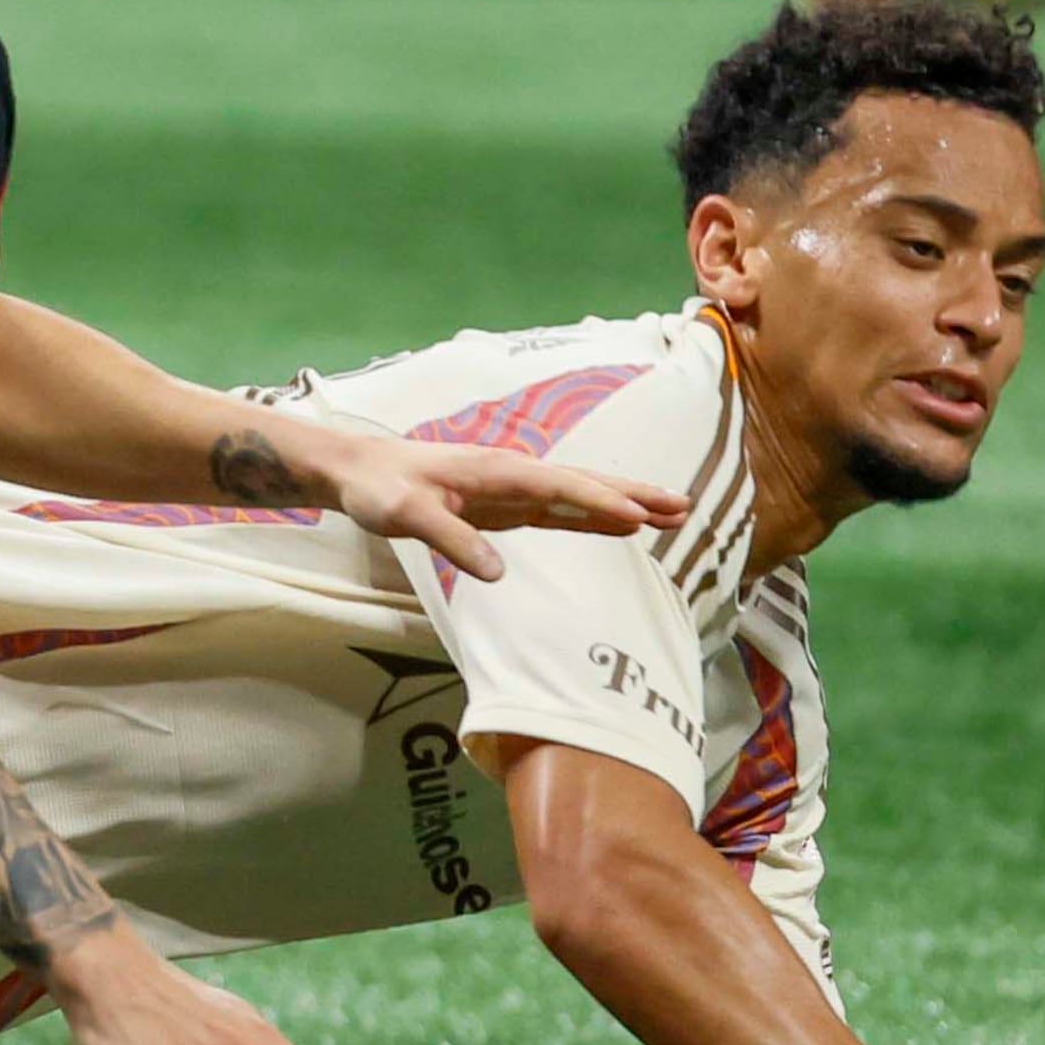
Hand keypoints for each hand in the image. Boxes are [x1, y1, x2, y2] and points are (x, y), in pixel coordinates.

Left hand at [311, 432, 687, 582]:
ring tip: (673, 514)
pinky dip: (596, 518)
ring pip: (580, 495)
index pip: (560, 486)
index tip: (640, 515)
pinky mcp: (508, 507)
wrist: (361, 471)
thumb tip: (496, 574)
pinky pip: (562, 511)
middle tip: (683, 505)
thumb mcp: (406, 515)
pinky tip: (624, 527)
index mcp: (496, 471)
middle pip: (584, 483)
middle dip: (633, 494)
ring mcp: (514, 489)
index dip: (599, 501)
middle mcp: (514, 474)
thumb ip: (451, 540)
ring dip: (625, 504)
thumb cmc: (381, 488)